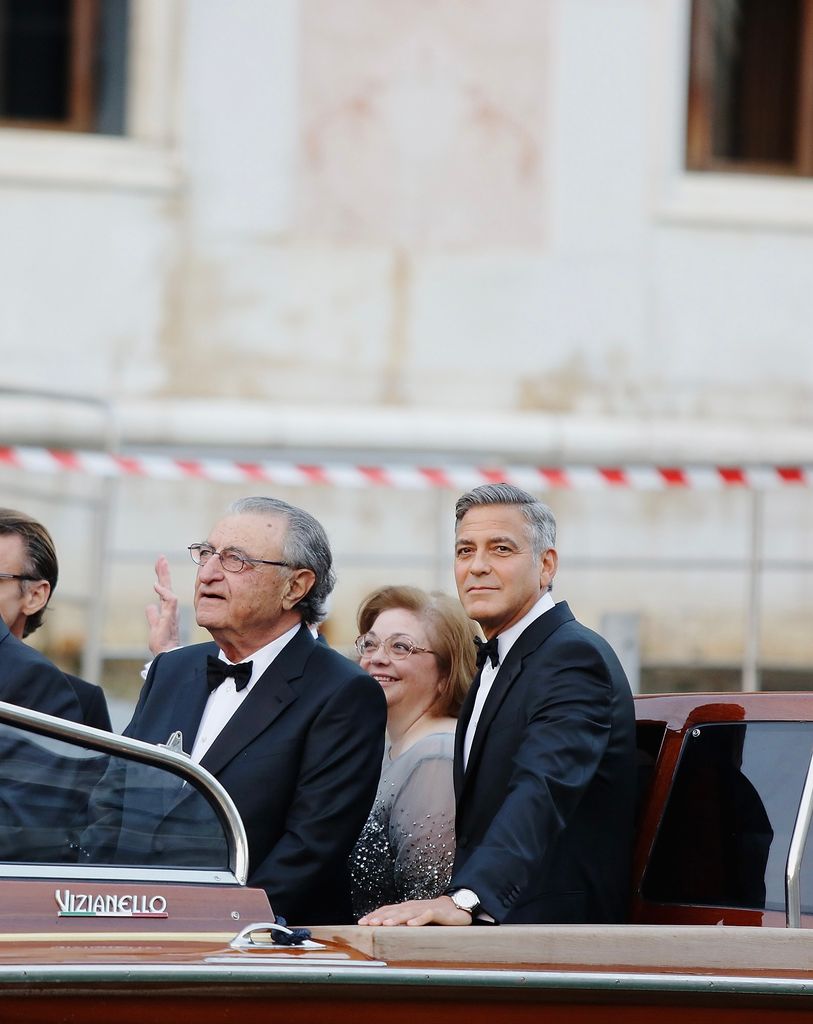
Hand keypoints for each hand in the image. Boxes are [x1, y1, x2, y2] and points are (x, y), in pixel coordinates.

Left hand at [145, 555, 180, 655]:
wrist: (167, 655)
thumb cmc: (162, 644)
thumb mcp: (155, 626)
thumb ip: (152, 616)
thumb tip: (149, 606)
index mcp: (167, 610)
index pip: (164, 590)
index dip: (162, 577)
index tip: (160, 564)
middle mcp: (170, 609)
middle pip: (167, 586)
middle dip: (164, 572)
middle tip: (161, 558)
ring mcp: (171, 612)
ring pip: (169, 590)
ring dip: (165, 576)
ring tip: (161, 563)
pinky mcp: (170, 617)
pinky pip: (170, 601)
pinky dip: (164, 592)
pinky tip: (156, 585)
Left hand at [357, 895, 471, 926]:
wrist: (455, 906)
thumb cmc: (433, 914)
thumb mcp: (414, 919)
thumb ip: (402, 924)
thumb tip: (383, 935)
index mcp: (405, 908)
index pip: (386, 910)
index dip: (374, 915)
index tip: (361, 923)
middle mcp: (412, 906)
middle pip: (394, 910)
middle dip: (380, 917)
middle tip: (368, 924)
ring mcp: (424, 908)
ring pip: (407, 912)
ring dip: (396, 918)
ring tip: (385, 925)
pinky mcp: (436, 912)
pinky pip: (427, 915)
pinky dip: (418, 920)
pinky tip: (411, 925)